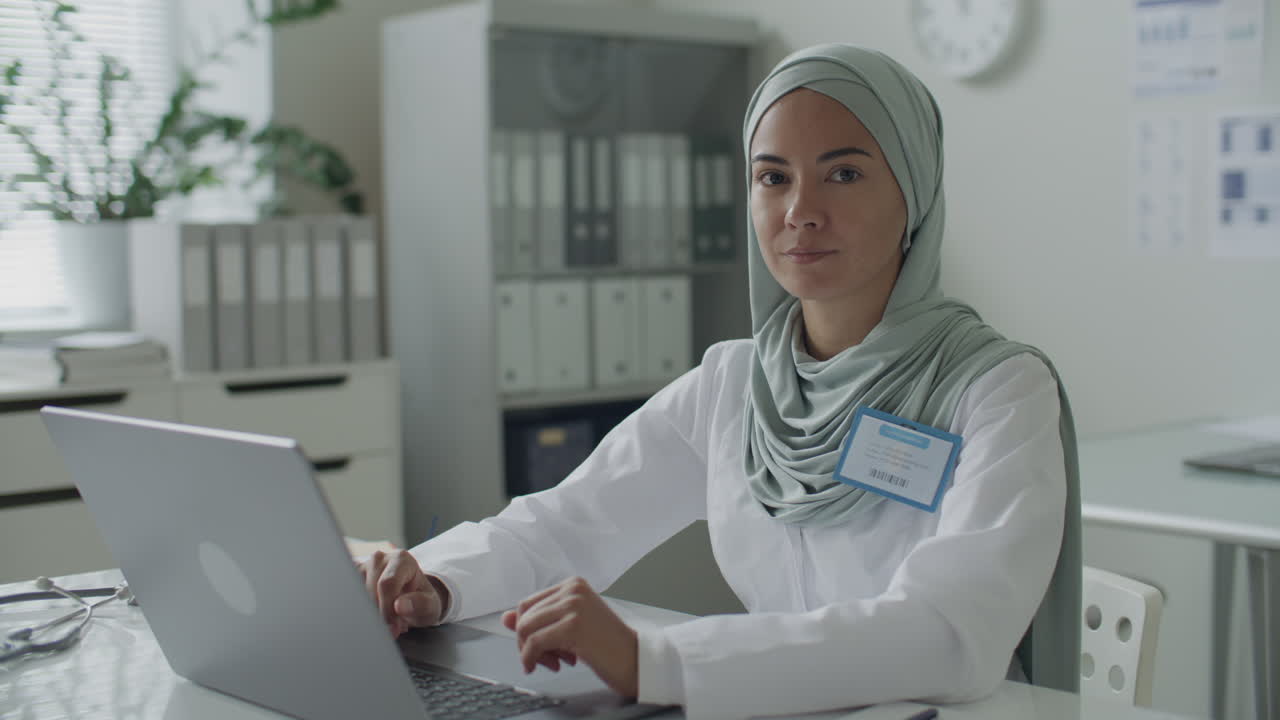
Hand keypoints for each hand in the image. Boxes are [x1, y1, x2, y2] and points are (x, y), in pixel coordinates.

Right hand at [356, 549, 449, 636]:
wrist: (412, 598)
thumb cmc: (421, 600)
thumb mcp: (431, 605)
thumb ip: (421, 604)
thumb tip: (400, 606)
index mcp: (402, 560)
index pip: (387, 584)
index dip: (387, 610)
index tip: (394, 628)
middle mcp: (380, 559)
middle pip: (369, 591)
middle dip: (378, 615)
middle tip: (392, 629)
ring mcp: (363, 566)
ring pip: (356, 595)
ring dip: (368, 613)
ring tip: (385, 620)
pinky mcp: (351, 577)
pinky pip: (347, 596)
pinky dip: (358, 611)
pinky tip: (371, 616)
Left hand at [502, 577, 638, 697]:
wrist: (636, 660)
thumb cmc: (606, 644)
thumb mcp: (568, 627)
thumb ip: (539, 620)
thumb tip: (505, 618)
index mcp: (573, 585)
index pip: (528, 604)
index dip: (527, 629)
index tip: (539, 646)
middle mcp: (573, 590)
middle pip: (524, 615)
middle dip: (527, 642)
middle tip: (545, 659)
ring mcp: (574, 606)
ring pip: (526, 628)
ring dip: (532, 652)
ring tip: (554, 662)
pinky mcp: (574, 626)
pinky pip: (535, 642)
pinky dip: (533, 658)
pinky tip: (550, 666)